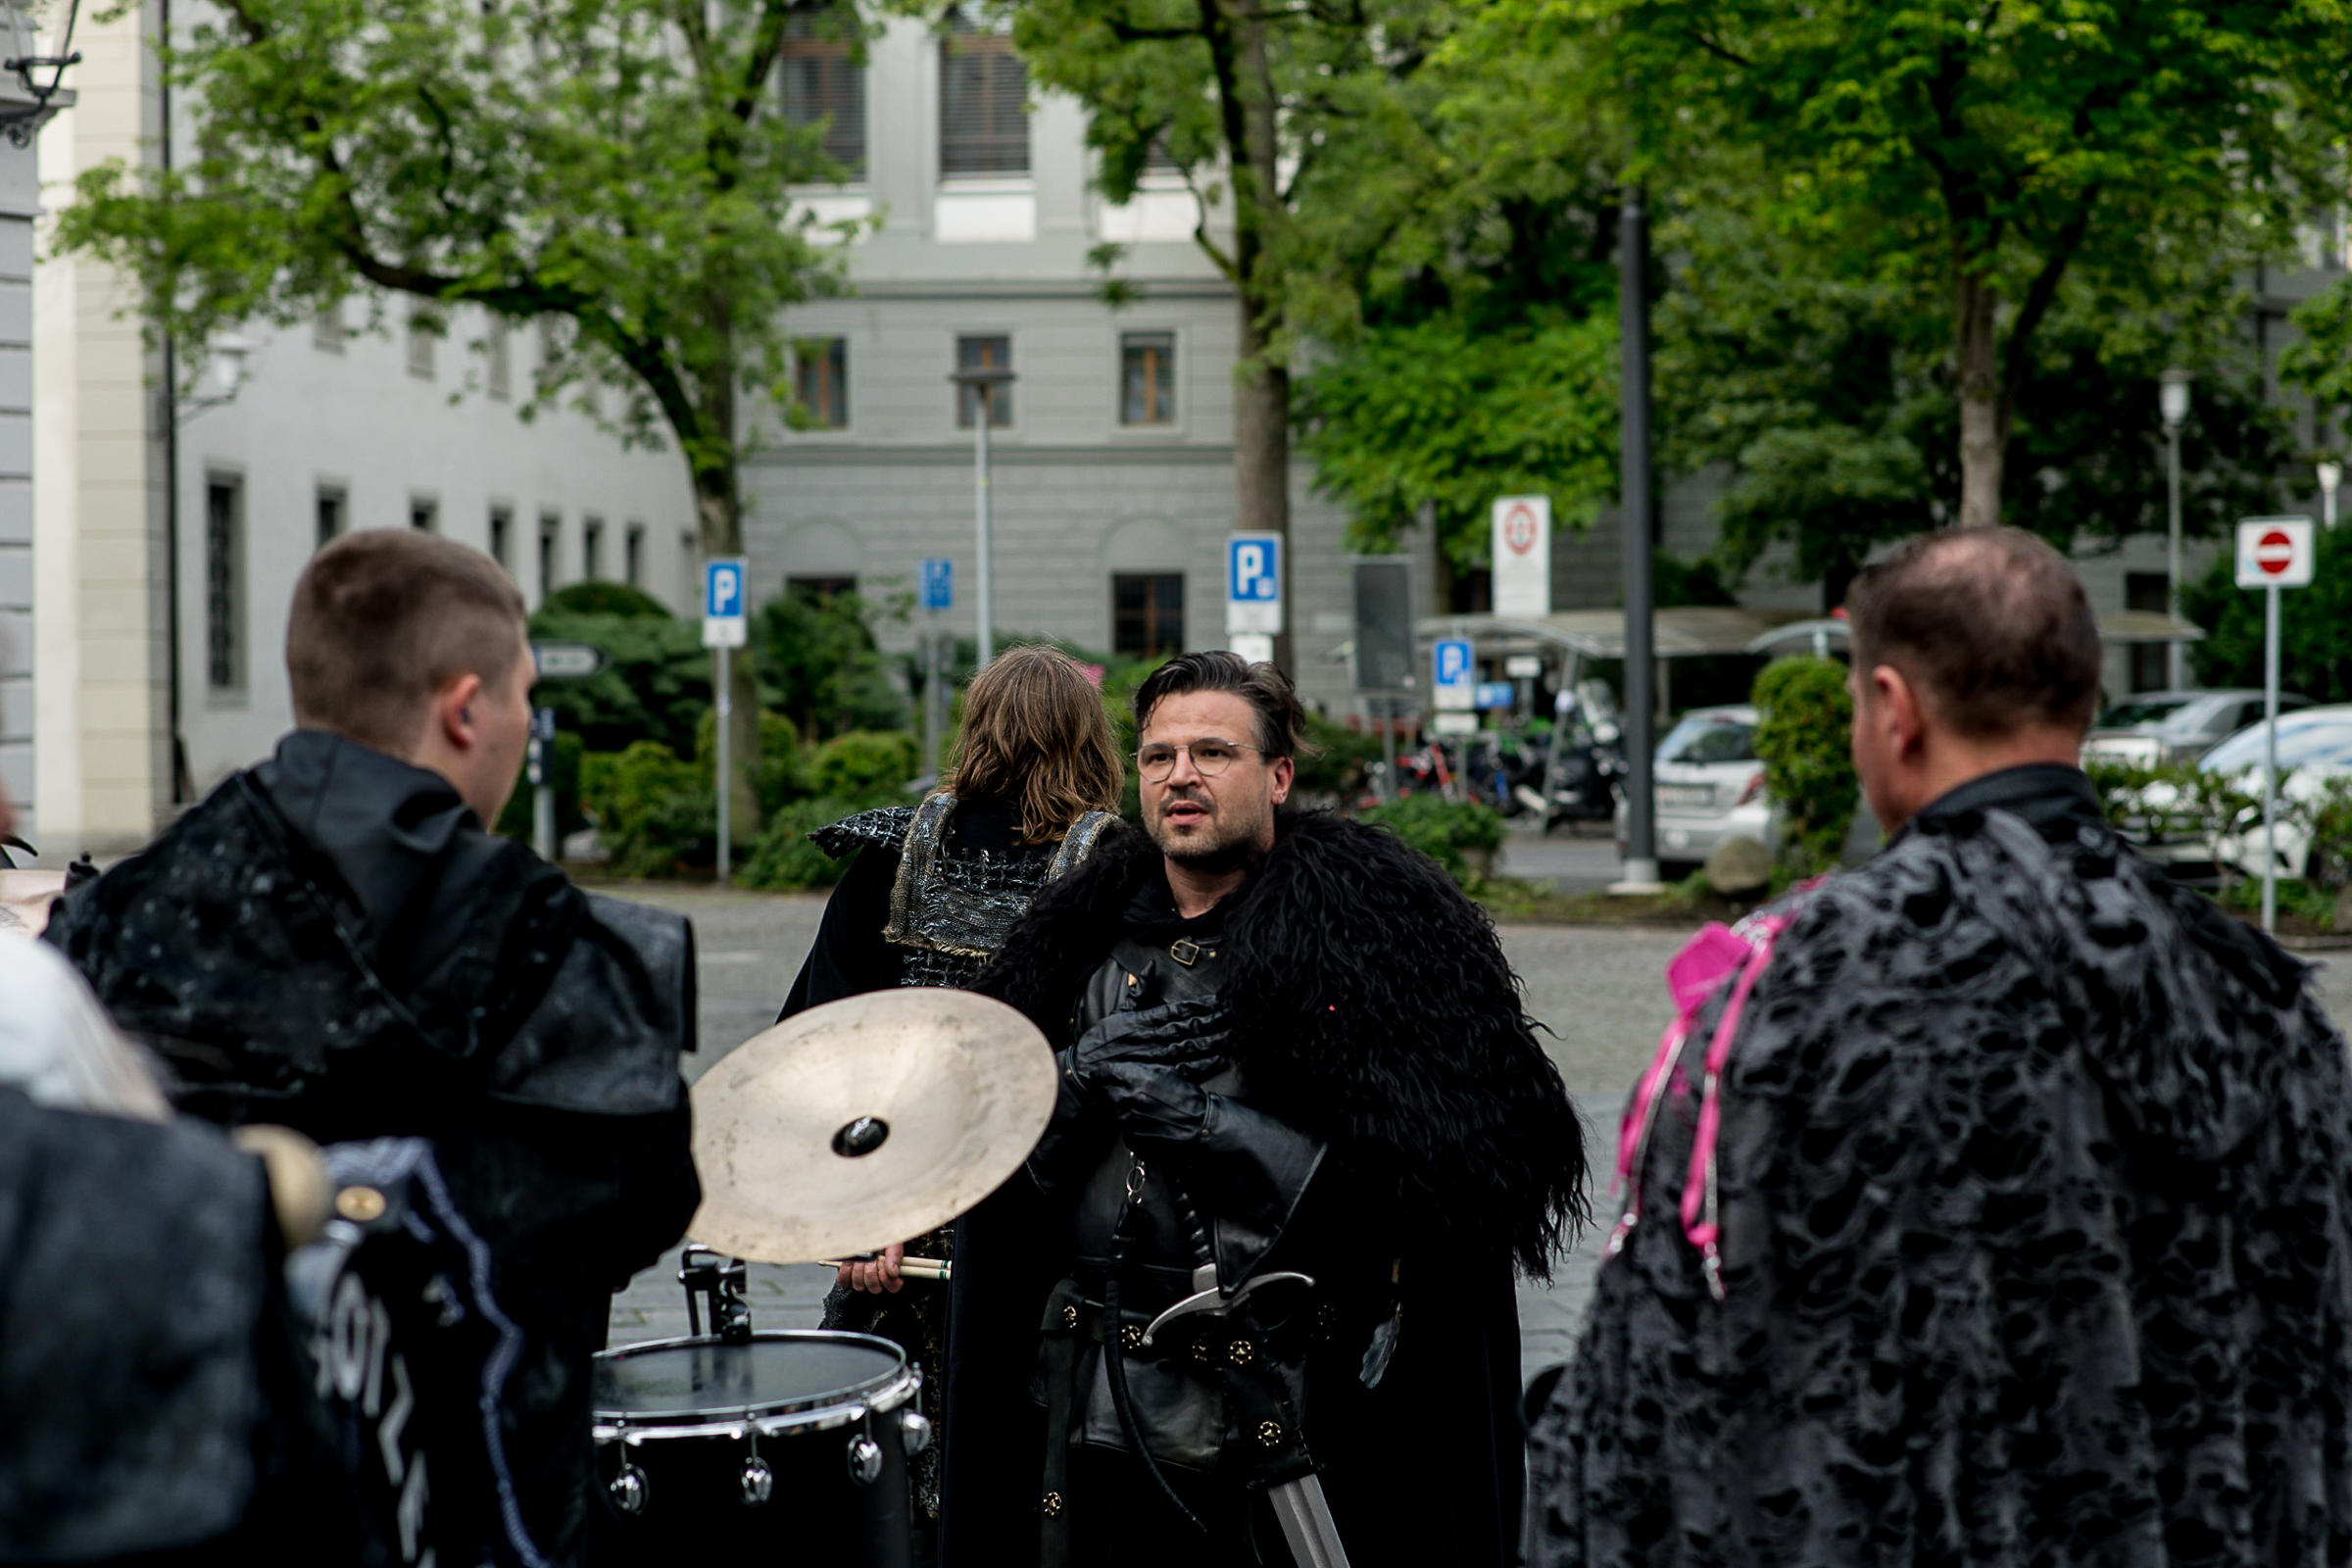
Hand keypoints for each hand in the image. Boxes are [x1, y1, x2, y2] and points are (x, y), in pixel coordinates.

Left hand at [837, 1242, 904, 1294]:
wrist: (867, 1230)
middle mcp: (877, 1280)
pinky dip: (846, 1272)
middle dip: (871, 1272)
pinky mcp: (848, 1275)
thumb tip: (893, 1272)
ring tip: (861, 1257)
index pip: (893, 1287)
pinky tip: (851, 1262)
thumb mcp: (892, 1242)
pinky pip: (844, 1281)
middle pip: (875, 1288)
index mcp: (892, 1273)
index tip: (883, 1262)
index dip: (886, 1277)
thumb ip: (895, 1256)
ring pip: (860, 1286)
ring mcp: (862, 1279)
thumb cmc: (882, 1236)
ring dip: (859, 1272)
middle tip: (871, 1258)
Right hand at [1071, 997, 1233, 1082]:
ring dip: (1212, 1040)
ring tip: (1230, 1033)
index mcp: (1145, 1020)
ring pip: (1190, 1047)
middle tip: (1232, 1015)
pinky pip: (1184, 1069)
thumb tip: (1150, 967)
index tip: (1217, 1001)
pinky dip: (1202, 1064)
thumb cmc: (1101, 1040)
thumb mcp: (1118, 1011)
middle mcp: (1153, 1038)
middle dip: (1212, 1021)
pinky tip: (1218, 1058)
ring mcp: (1156, 1058)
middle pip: (1189, 1028)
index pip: (1177, 1011)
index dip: (1199, 1006)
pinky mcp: (1156, 1075)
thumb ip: (1138, 990)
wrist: (1085, 1070)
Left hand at [1091, 1061, 1211, 1146]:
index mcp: (1136, 1078)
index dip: (1101, 1074)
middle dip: (1110, 1092)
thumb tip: (1122, 1071)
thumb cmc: (1186, 1097)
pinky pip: (1124, 1129)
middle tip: (1118, 1093)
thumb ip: (1141, 1071)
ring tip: (1139, 1110)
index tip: (1099, 1075)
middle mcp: (1128, 1098)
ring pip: (1113, 1112)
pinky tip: (1145, 1123)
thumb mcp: (1165, 1073)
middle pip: (1105, 1093)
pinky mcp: (1133, 1137)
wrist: (1199, 1124)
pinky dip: (1130, 1126)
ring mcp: (1129, 1120)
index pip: (1104, 1073)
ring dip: (1121, 1109)